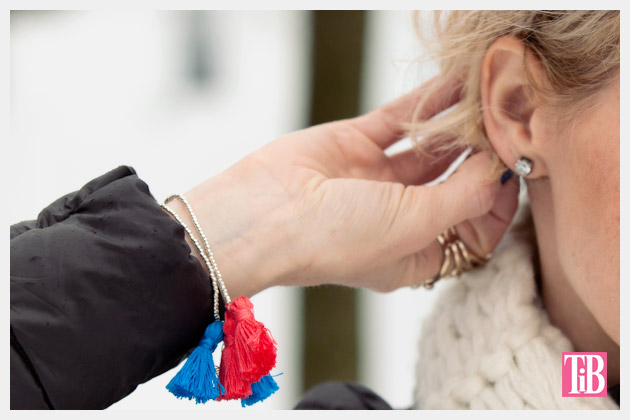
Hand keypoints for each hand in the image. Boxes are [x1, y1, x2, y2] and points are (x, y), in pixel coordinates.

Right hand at [181, 76, 519, 297]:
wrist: (264, 216)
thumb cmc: (334, 240)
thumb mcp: (416, 227)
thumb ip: (466, 196)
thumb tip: (500, 165)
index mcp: (416, 252)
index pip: (473, 227)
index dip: (497, 198)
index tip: (514, 167)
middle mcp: (400, 216)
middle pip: (455, 182)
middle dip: (482, 155)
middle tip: (507, 123)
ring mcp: (378, 179)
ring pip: (431, 147)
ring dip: (459, 123)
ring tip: (487, 94)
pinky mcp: (357, 145)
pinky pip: (401, 120)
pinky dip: (427, 103)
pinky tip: (455, 82)